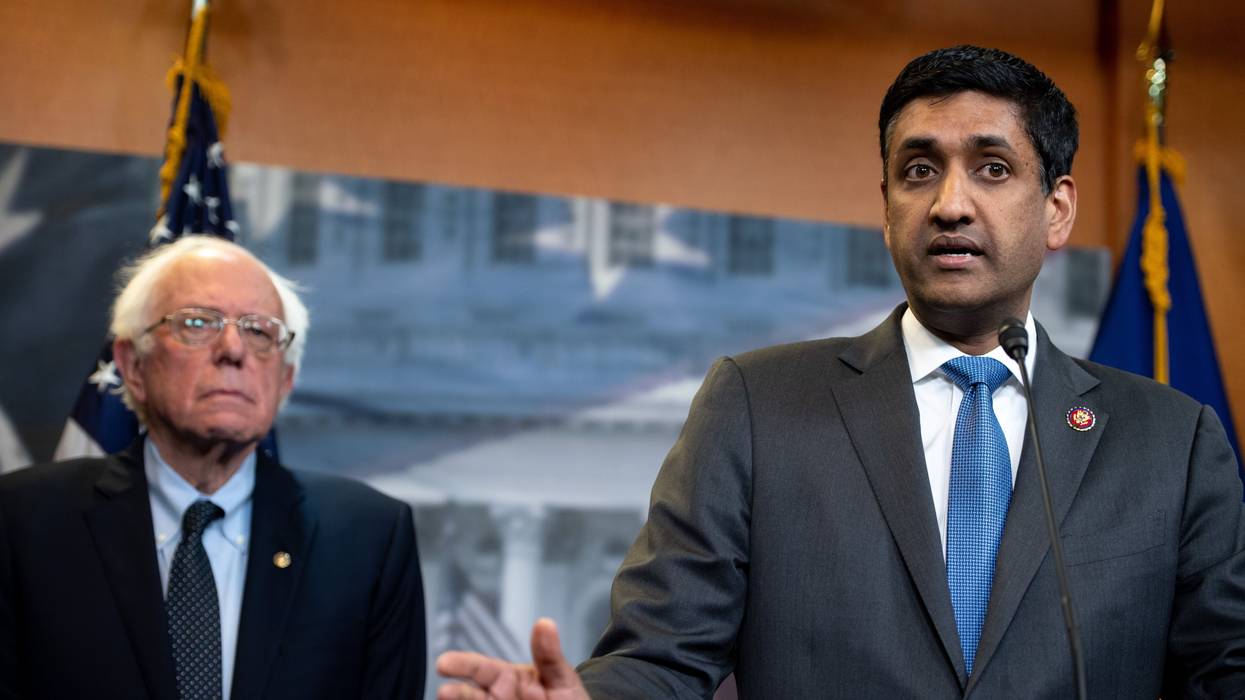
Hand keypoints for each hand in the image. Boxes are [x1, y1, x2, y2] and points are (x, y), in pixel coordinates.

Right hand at [436, 618, 589, 699]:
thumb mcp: (562, 679)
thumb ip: (549, 656)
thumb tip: (544, 622)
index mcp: (508, 679)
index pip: (481, 669)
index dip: (462, 665)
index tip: (443, 663)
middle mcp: (497, 698)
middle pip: (471, 695)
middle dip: (457, 693)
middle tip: (443, 692)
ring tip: (447, 698)